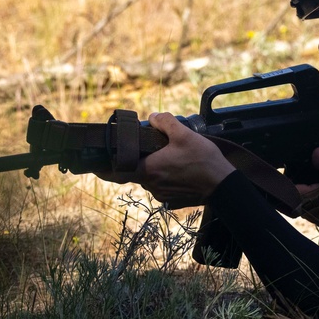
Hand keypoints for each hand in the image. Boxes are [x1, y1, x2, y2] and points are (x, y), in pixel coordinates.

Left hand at [96, 112, 234, 207]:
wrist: (224, 186)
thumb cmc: (203, 161)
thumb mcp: (184, 134)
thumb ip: (164, 122)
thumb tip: (152, 118)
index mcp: (148, 170)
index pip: (115, 172)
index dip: (102, 168)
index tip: (95, 164)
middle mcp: (151, 185)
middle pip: (136, 171)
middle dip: (141, 160)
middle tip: (152, 148)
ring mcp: (162, 195)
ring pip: (151, 178)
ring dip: (155, 169)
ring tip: (173, 157)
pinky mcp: (173, 200)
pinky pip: (163, 186)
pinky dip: (167, 177)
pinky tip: (182, 169)